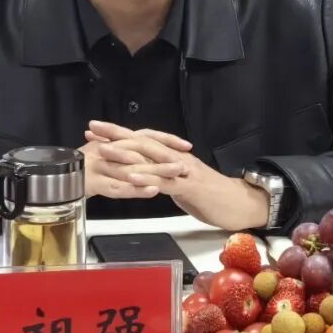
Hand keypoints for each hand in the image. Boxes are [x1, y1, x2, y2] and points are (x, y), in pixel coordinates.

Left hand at [87, 121, 268, 230]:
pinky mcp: (190, 186)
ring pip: (151, 157)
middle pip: (142, 140)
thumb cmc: (211, 195)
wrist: (240, 203)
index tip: (95, 129)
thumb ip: (163, 176)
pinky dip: (147, 178)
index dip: (118, 133)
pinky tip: (131, 177)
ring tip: (104, 150)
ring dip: (126, 153)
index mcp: (172, 156)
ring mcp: (183, 171)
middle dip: (115, 134)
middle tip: (92, 128)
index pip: (141, 139)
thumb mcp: (181, 183)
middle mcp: (176, 158)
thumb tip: (144, 176)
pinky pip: (165, 181)